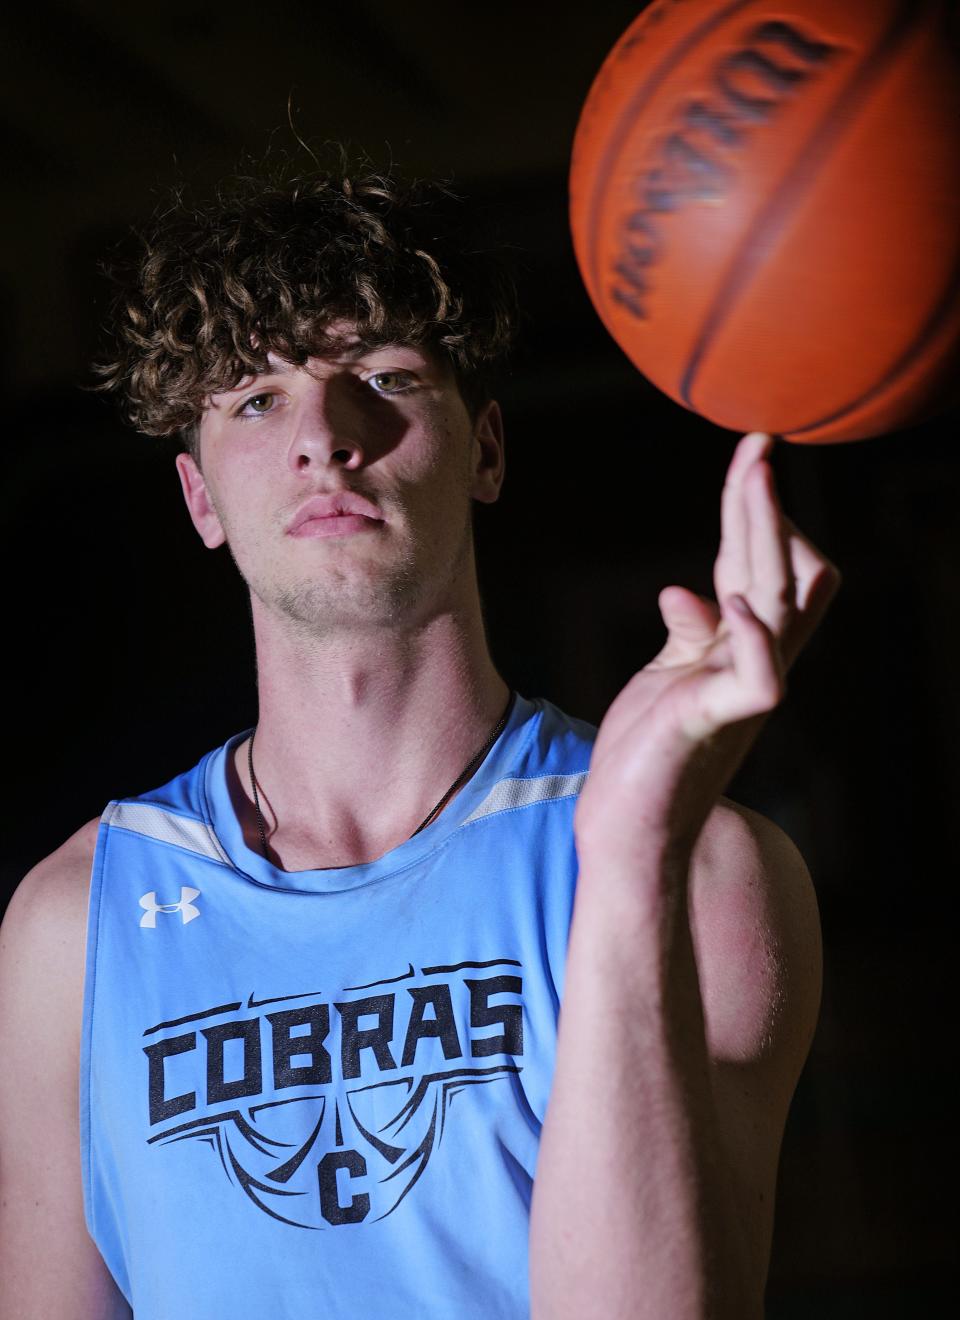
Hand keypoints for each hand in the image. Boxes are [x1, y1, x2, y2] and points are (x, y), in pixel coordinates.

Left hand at [574, 432, 839, 864]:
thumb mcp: (668, 678)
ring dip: (765, 538)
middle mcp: (750, 663)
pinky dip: (750, 638)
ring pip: (777, 604)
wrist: (631, 827)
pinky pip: (759, 681)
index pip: (763, 567)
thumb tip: (685, 589)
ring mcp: (737, 692)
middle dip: (767, 506)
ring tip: (752, 478)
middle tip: (759, 445)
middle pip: (782, 571)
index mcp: (738, 648)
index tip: (750, 458)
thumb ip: (689, 634)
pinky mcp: (710, 723)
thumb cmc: (648, 753)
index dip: (759, 513)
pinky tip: (725, 599)